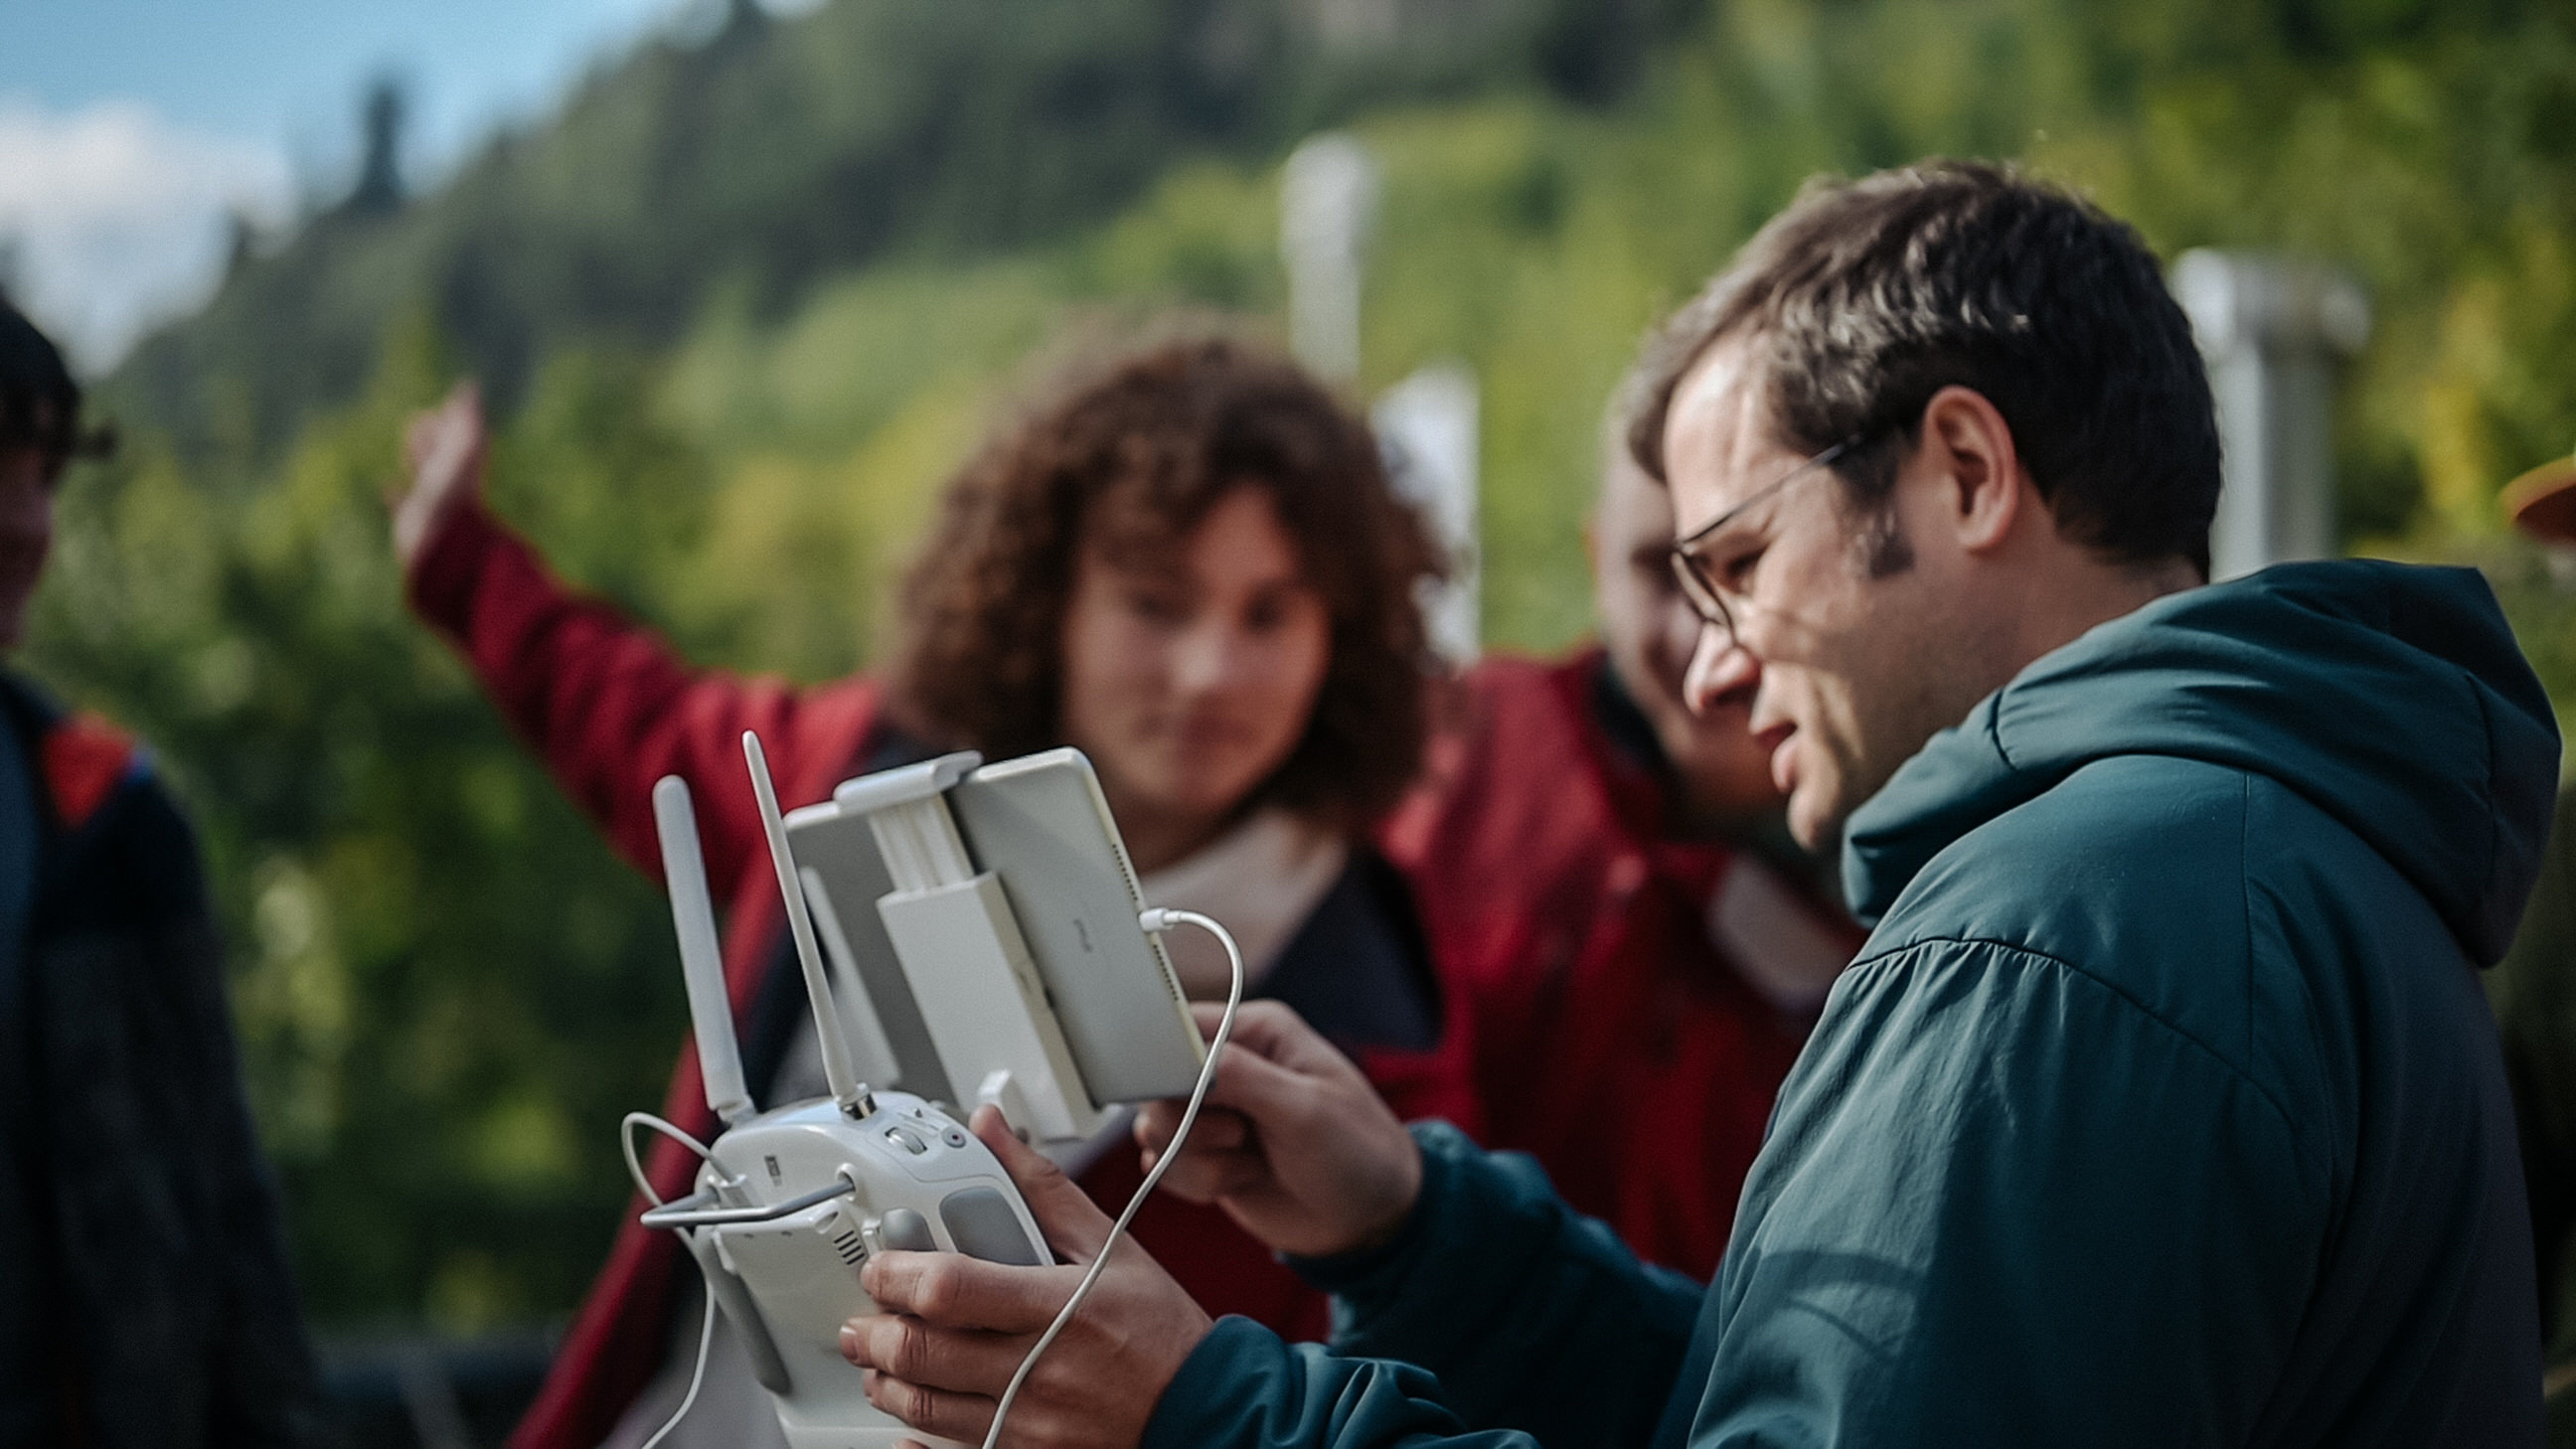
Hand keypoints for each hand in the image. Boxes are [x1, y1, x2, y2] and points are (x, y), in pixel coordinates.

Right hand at [393, 380, 486, 569]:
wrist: (441, 543)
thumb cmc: (451, 497)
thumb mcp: (461, 452)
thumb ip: (467, 420)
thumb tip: (470, 384)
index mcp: (462, 467)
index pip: (459, 437)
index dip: (452, 421)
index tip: (448, 404)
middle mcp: (448, 484)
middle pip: (440, 454)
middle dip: (431, 436)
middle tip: (420, 418)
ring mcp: (430, 502)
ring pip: (422, 476)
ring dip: (415, 459)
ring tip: (408, 446)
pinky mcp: (411, 521)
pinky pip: (401, 504)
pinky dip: (394, 494)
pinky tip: (385, 486)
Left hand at [841, 1106, 1211, 1448]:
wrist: (1204, 1410)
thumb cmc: (1160, 1329)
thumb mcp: (1110, 1247)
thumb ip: (1040, 1188)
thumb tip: (993, 1131)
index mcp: (1057, 1307)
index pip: (951, 1290)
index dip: (898, 1275)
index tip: (881, 1266)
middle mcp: (1039, 1371)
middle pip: (924, 1353)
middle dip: (874, 1333)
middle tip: (862, 1319)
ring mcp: (1031, 1425)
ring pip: (927, 1409)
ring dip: (887, 1381)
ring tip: (880, 1361)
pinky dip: (918, 1440)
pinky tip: (908, 1423)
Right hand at [1135, 1001, 1420, 1259]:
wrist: (1369, 1221)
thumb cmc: (1358, 1152)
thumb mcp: (1306, 1109)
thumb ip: (1241, 1077)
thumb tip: (1179, 1058)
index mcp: (1257, 1032)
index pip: (1180, 1028)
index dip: (1166, 1062)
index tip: (1180, 1096)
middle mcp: (1229, 1066)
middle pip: (1157, 1083)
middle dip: (1190, 1122)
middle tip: (1240, 1135)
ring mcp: (1214, 1113)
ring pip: (1155, 1128)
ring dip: (1198, 1158)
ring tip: (1251, 1162)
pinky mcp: (1204, 1154)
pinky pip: (1163, 1165)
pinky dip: (1195, 1182)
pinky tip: (1241, 1180)